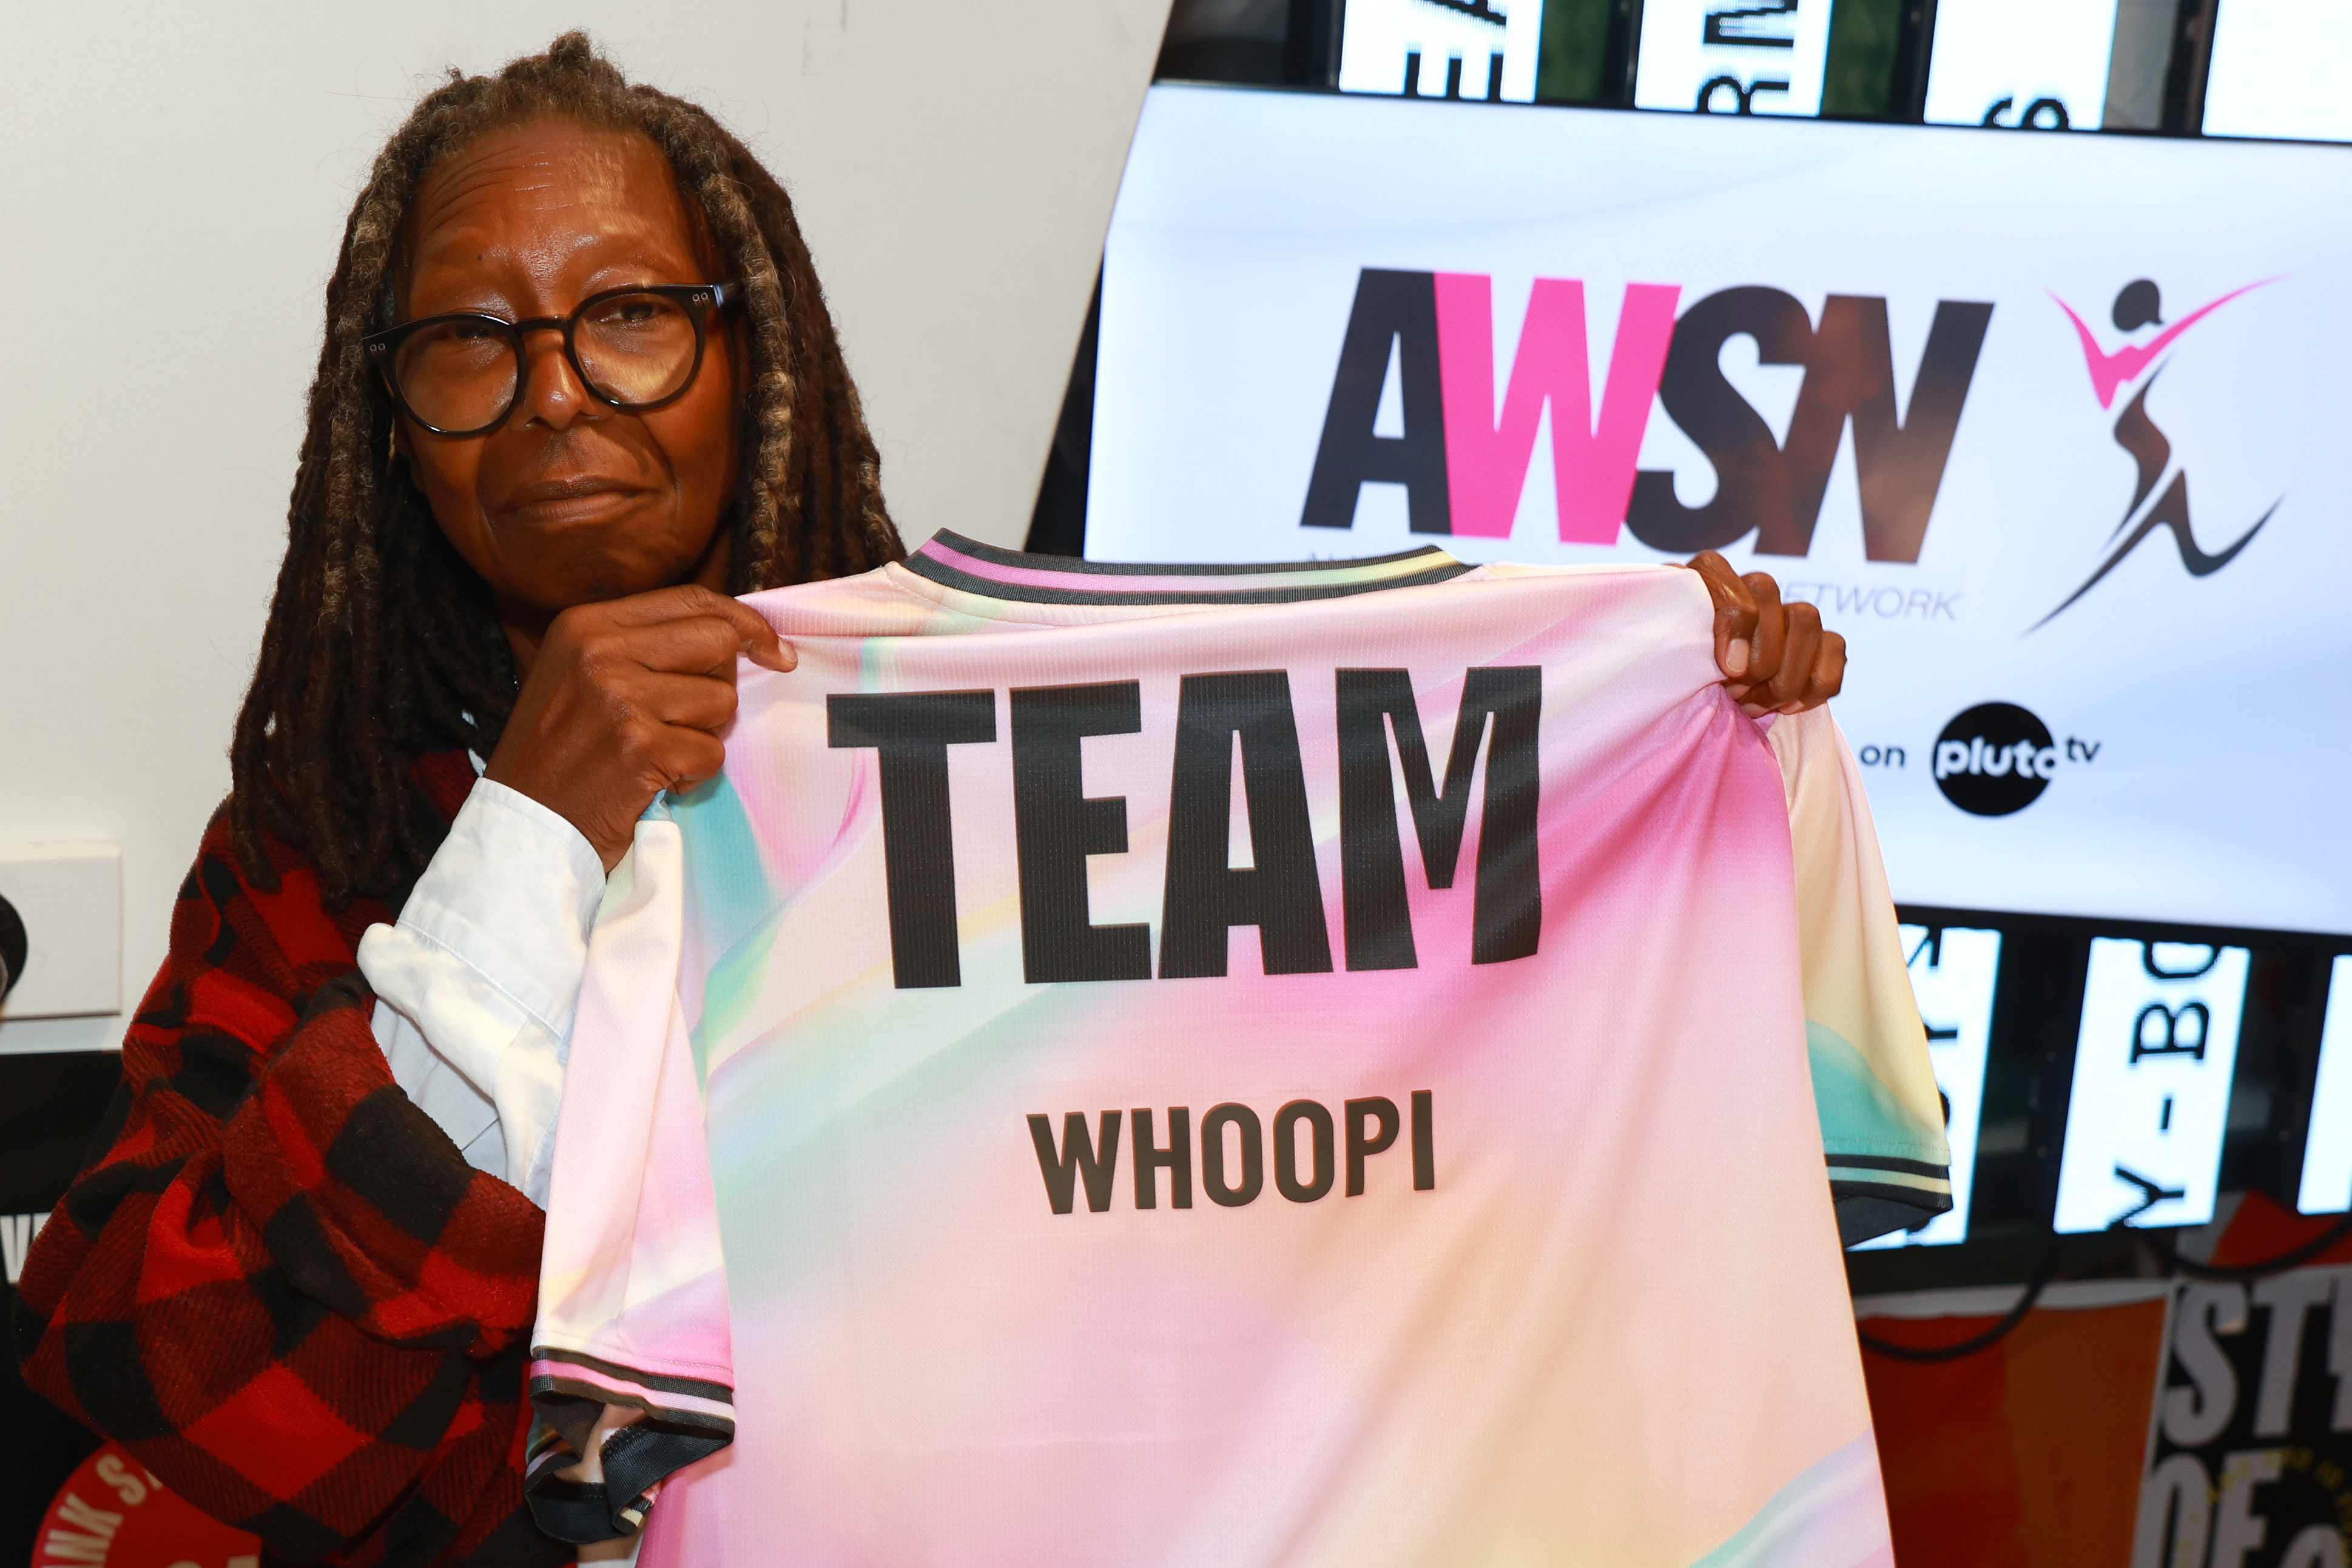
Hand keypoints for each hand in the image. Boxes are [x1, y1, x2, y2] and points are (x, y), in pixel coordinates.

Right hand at [484, 586, 793, 870]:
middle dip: (720, 684)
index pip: (691, 600)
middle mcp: (600, 652)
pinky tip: (654, 780)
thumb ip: (645, 646)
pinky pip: (711, 752)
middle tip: (689, 719)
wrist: (525, 824)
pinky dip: (693, 775)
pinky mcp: (641, 748)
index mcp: (586, 625)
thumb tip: (736, 634)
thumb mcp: (582, 675)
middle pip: (718, 642)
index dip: (744, 622)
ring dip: (702, 735)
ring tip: (656, 753)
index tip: (774, 649)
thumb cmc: (561, 753)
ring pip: (721, 701)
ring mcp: (621, 699)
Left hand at [1683, 552, 1845, 715]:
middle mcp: (1748, 588)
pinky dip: (1816, 683)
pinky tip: (1789, 708)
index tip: (1728, 668)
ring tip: (1756, 706)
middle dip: (1759, 657)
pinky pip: (1834, 647)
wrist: (1696, 693)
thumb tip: (1714, 656)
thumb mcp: (1663, 657)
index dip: (1734, 621)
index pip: (1720, 574)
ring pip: (1806, 619)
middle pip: (1770, 595)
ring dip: (1785, 674)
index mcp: (1703, 580)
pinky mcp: (1816, 640)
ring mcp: (1785, 611)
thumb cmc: (1674, 672)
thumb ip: (1674, 642)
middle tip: (1737, 694)